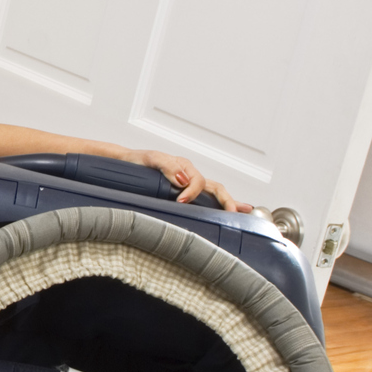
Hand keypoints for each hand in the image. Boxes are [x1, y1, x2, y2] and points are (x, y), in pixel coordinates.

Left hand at [131, 148, 248, 212]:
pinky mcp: (184, 191)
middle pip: (215, 187)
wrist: (126, 163)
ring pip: (215, 192)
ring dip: (230, 202)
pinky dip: (219, 204)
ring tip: (245, 211)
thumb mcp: (150, 159)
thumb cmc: (137, 161)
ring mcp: (189, 184)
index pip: (198, 181)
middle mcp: (190, 175)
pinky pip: (206, 197)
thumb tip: (182, 179)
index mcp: (184, 167)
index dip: (192, 192)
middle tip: (234, 212)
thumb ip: (166, 166)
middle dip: (227, 200)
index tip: (181, 201)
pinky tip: (230, 211)